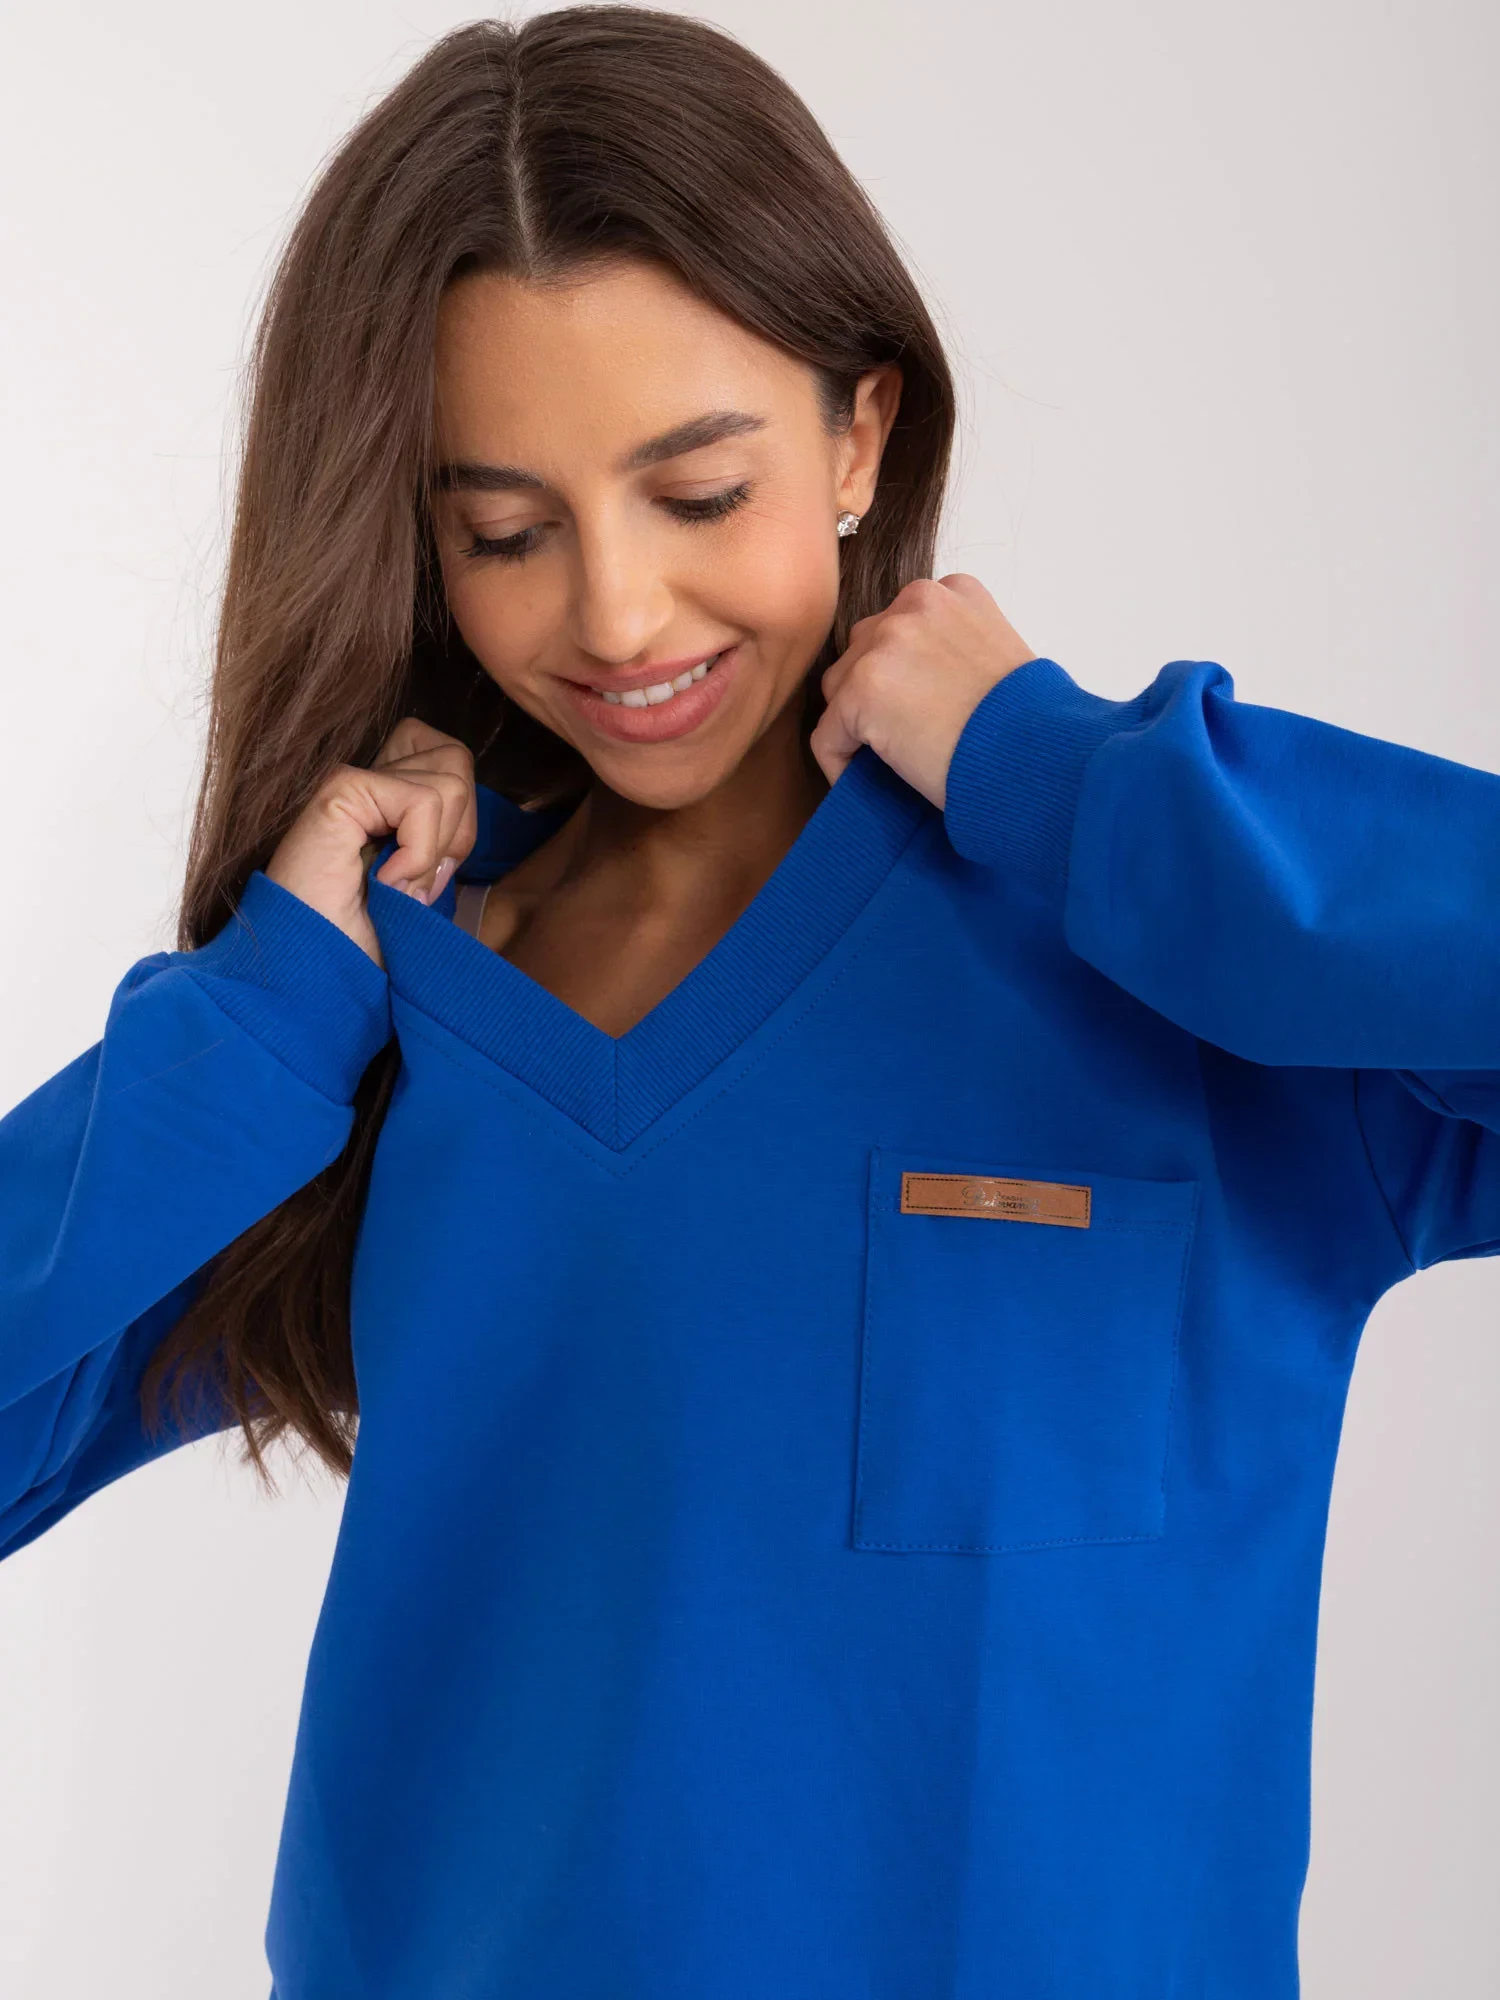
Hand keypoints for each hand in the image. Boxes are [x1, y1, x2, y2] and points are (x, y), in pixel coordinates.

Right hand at [265, 718, 477, 964]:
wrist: (315, 975)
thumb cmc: (362, 944)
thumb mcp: (421, 891)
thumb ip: (444, 845)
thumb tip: (469, 816)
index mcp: (387, 803)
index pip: (454, 766)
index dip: (462, 823)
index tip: (429, 880)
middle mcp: (370, 784)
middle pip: (457, 760)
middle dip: (461, 829)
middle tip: (419, 882)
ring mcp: (354, 782)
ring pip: (451, 780)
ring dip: (436, 849)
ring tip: (397, 886)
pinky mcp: (342, 788)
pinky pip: (423, 801)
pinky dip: (419, 853)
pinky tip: (384, 882)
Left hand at [809, 574, 1037, 806]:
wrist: (1037, 755)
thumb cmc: (1032, 724)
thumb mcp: (1002, 655)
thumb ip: (954, 648)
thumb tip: (920, 686)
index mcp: (953, 592)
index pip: (899, 626)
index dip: (901, 673)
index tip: (918, 709)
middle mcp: (915, 604)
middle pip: (863, 650)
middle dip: (874, 693)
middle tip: (901, 738)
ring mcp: (885, 643)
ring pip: (839, 689)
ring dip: (856, 726)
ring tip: (889, 762)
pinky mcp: (861, 690)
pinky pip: (827, 736)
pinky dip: (839, 763)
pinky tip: (863, 783)